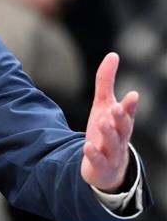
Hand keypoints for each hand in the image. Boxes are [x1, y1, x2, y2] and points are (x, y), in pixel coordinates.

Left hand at [81, 52, 138, 192]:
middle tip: (117, 107)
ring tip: (102, 121)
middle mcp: (120, 136)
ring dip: (108, 133)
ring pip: (113, 143)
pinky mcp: (101, 165)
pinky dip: (94, 154)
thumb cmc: (107, 130)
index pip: (128, 112)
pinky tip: (87, 146)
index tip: (132, 95)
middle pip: (124, 127)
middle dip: (121, 117)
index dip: (130, 105)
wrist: (106, 166)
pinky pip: (99, 160)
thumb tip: (112, 54)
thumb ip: (106, 81)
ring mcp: (111, 152)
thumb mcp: (104, 104)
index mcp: (122, 121)